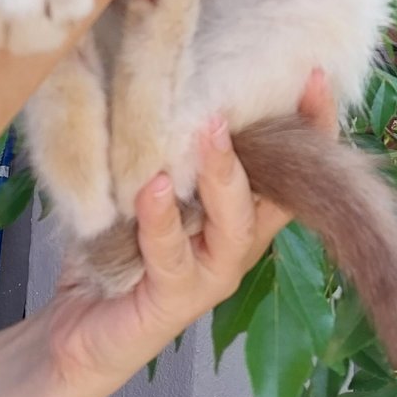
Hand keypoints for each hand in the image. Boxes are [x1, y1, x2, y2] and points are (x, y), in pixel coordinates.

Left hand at [0, 72, 336, 396]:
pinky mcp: (173, 300)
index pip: (296, 164)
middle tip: (260, 91)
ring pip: (234, 224)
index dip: (313, 123)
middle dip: (282, 141)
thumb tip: (181, 71)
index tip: (314, 75)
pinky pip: (172, 256)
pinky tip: (153, 189)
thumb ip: (177, 142)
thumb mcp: (156, 179)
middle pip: (279, 191)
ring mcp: (211, 273)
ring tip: (210, 130)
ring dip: (223, 173)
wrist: (82, 324)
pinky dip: (162, 219)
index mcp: (246, 210)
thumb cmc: (124, 241)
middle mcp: (238, 241)